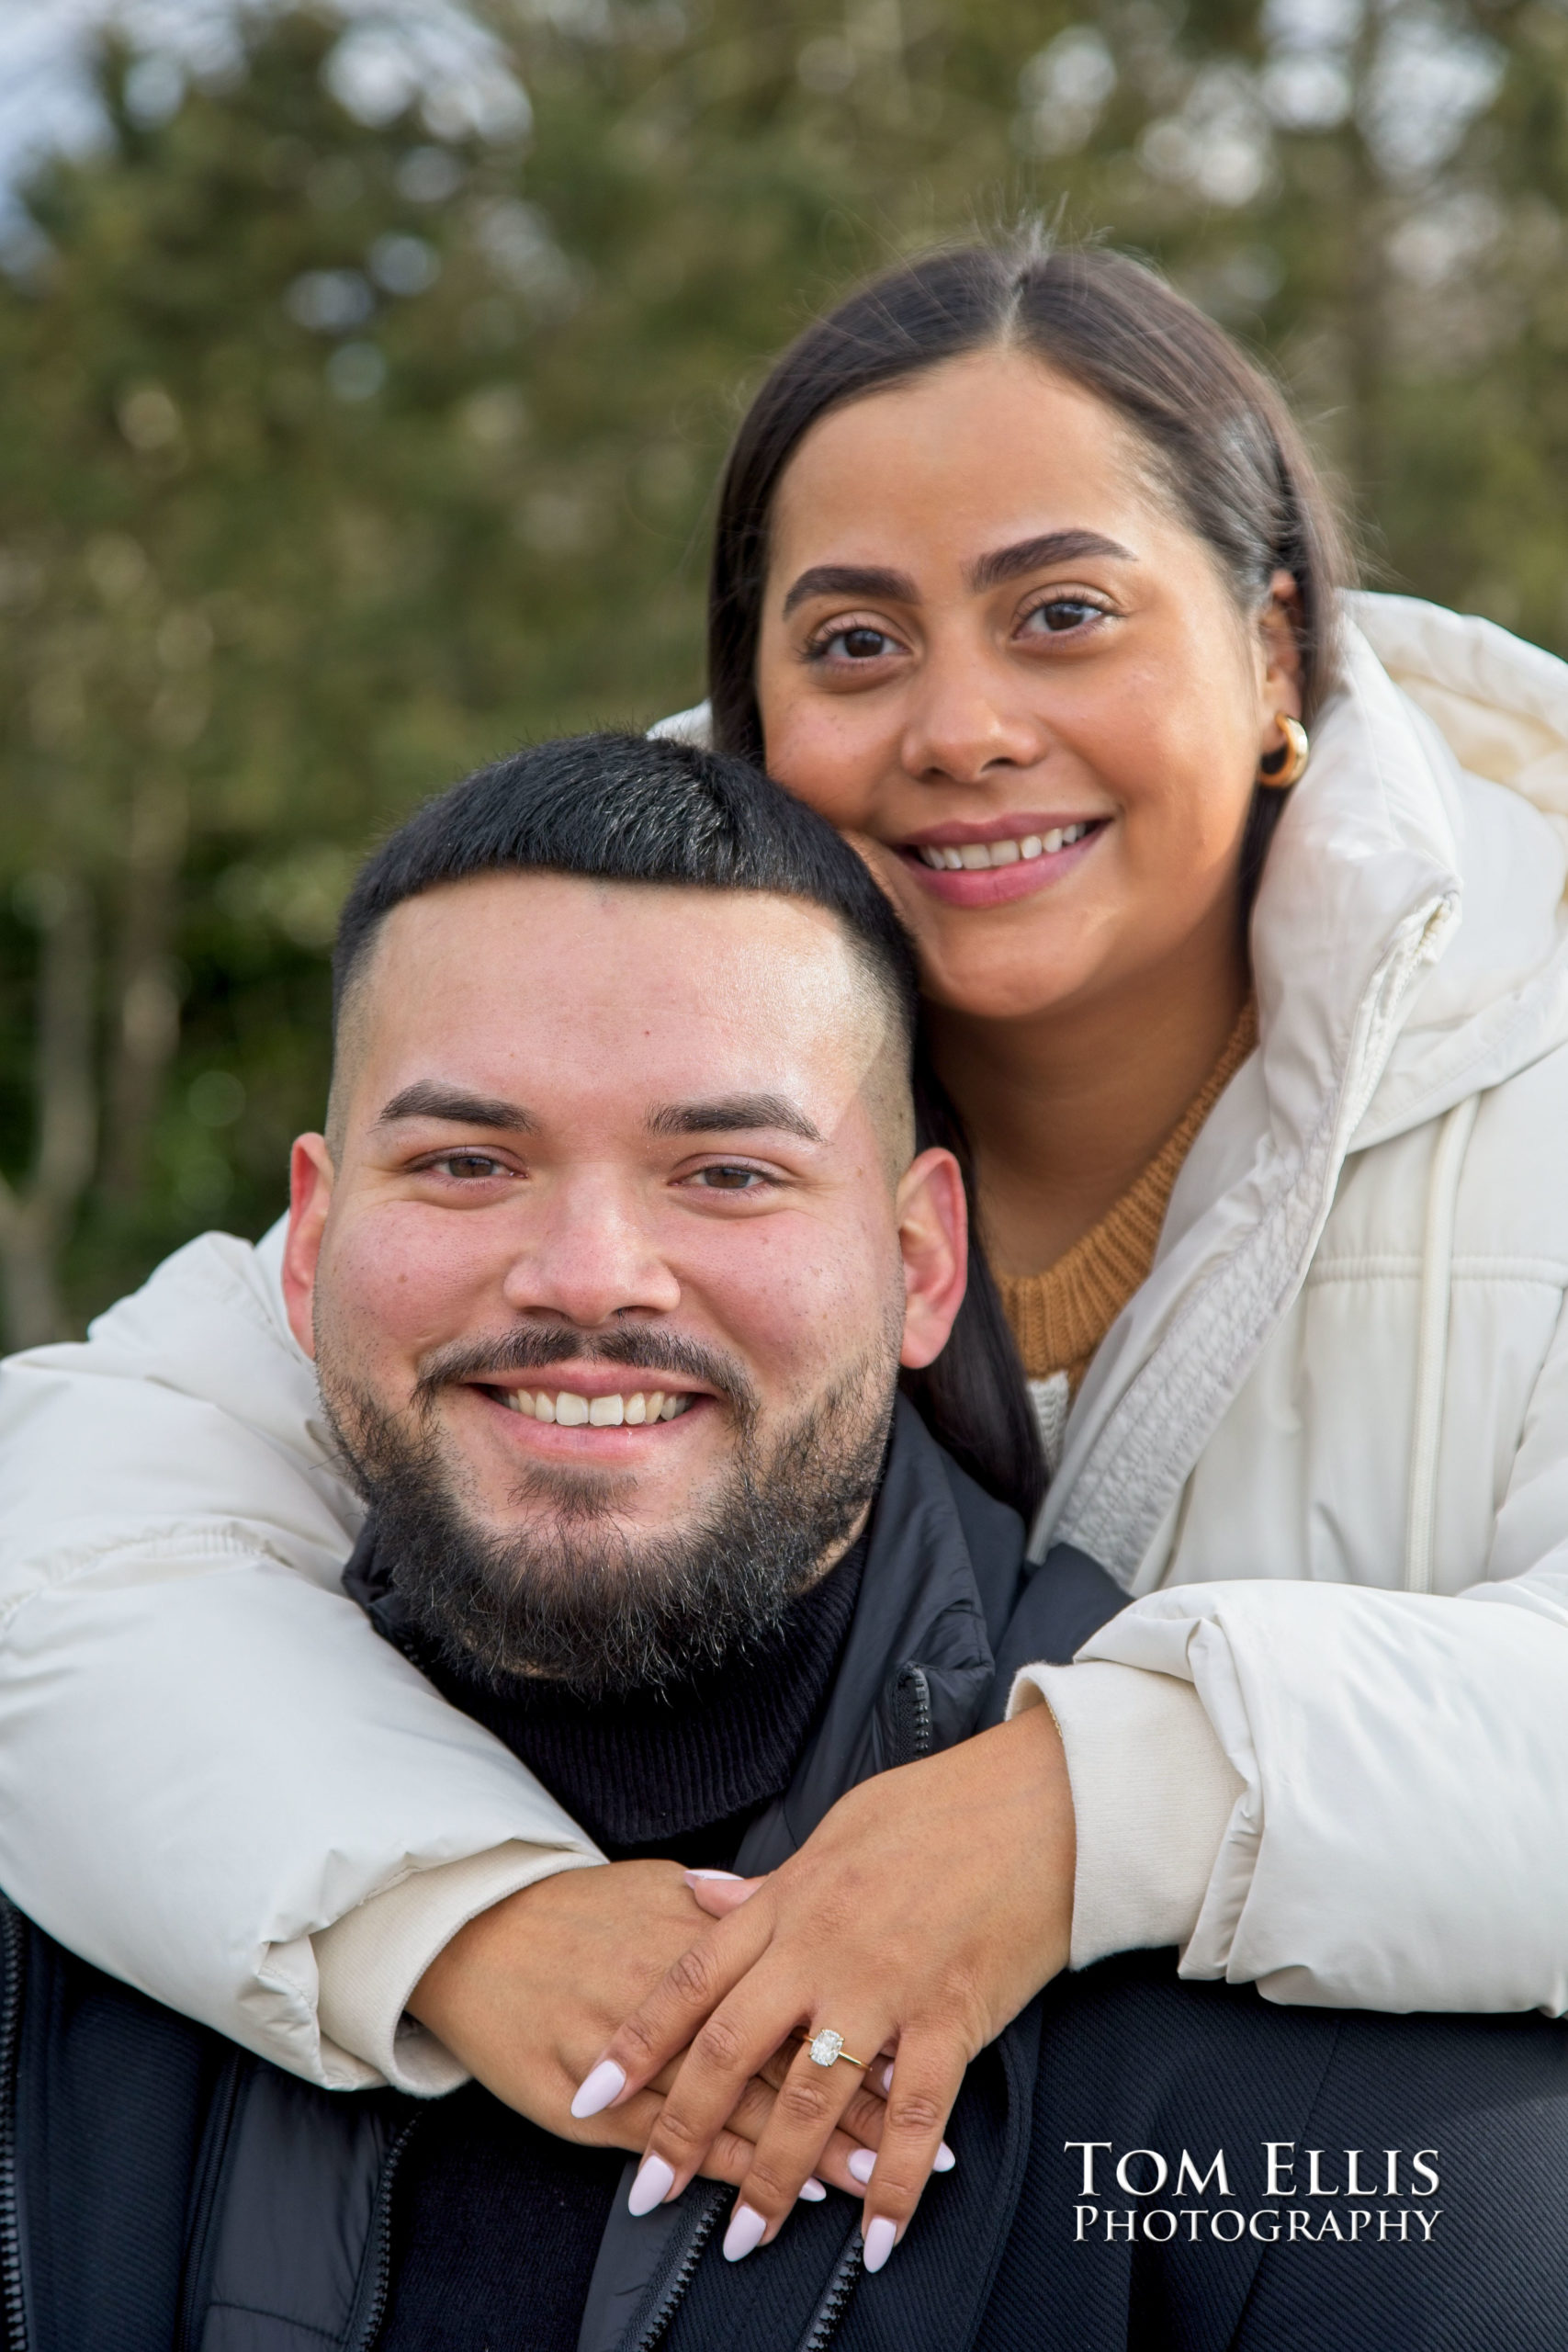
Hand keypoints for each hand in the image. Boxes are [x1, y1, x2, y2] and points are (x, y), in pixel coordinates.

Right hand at [407, 1858, 886, 2198]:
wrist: (470, 1935)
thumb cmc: (570, 1911)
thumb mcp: (652, 1887)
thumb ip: (721, 1904)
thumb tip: (778, 1900)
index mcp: (694, 1935)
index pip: (797, 1987)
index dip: (858, 2023)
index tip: (914, 2053)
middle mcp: (671, 1995)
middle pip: (778, 2052)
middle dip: (853, 2101)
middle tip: (919, 2137)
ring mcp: (630, 2054)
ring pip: (735, 2108)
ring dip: (808, 2149)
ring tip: (874, 2180)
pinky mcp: (589, 2104)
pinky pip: (672, 2141)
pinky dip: (729, 2166)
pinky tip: (777, 2190)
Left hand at [573, 1708, 1074, 2268]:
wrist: (1038, 1803)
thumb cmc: (940, 1806)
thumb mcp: (837, 1829)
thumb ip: (767, 1882)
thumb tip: (699, 1897)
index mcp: (791, 1902)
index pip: (690, 1980)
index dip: (637, 2042)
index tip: (592, 2092)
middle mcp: (824, 1950)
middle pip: (732, 2050)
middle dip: (684, 2128)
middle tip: (647, 2191)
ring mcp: (886, 1988)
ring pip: (811, 2098)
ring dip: (775, 2177)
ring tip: (745, 2238)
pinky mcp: (951, 2018)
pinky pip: (913, 2117)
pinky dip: (893, 2183)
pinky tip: (875, 2237)